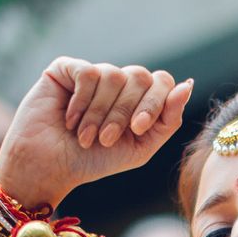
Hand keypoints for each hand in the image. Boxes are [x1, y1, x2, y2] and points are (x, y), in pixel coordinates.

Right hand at [0, 59, 193, 209]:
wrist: (51, 167)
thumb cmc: (95, 161)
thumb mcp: (140, 148)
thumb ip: (167, 119)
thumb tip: (186, 84)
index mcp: (138, 100)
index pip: (161, 82)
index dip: (154, 103)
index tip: (138, 128)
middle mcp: (117, 83)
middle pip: (140, 76)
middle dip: (124, 113)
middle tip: (105, 140)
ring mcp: (92, 74)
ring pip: (113, 76)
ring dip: (100, 114)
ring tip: (85, 136)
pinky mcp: (66, 68)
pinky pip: (87, 73)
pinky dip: (81, 102)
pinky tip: (69, 119)